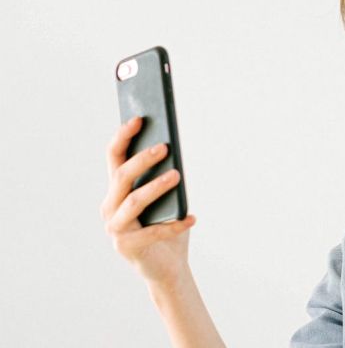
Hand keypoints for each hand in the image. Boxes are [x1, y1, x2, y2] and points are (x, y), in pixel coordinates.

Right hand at [100, 116, 195, 285]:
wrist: (168, 269)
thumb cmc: (167, 228)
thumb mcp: (167, 200)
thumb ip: (165, 178)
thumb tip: (174, 151)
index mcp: (116, 191)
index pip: (114, 158)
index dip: (123, 137)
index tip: (138, 119)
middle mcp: (110, 208)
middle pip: (122, 176)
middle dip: (142, 159)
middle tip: (165, 147)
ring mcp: (115, 229)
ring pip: (133, 201)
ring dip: (155, 186)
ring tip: (177, 175)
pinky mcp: (127, 247)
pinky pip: (152, 232)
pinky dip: (174, 224)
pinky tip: (193, 217)